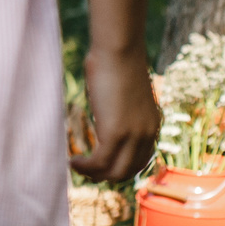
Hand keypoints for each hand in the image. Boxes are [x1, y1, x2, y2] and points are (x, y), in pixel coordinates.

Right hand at [69, 47, 159, 181]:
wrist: (119, 50)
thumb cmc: (116, 62)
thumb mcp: (123, 92)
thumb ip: (120, 108)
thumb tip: (106, 110)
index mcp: (152, 125)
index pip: (139, 161)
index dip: (118, 167)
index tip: (99, 164)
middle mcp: (147, 135)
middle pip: (127, 171)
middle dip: (105, 175)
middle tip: (84, 169)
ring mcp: (134, 136)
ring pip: (113, 172)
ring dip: (93, 174)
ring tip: (76, 166)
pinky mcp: (116, 134)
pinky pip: (99, 163)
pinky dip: (84, 167)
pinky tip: (72, 161)